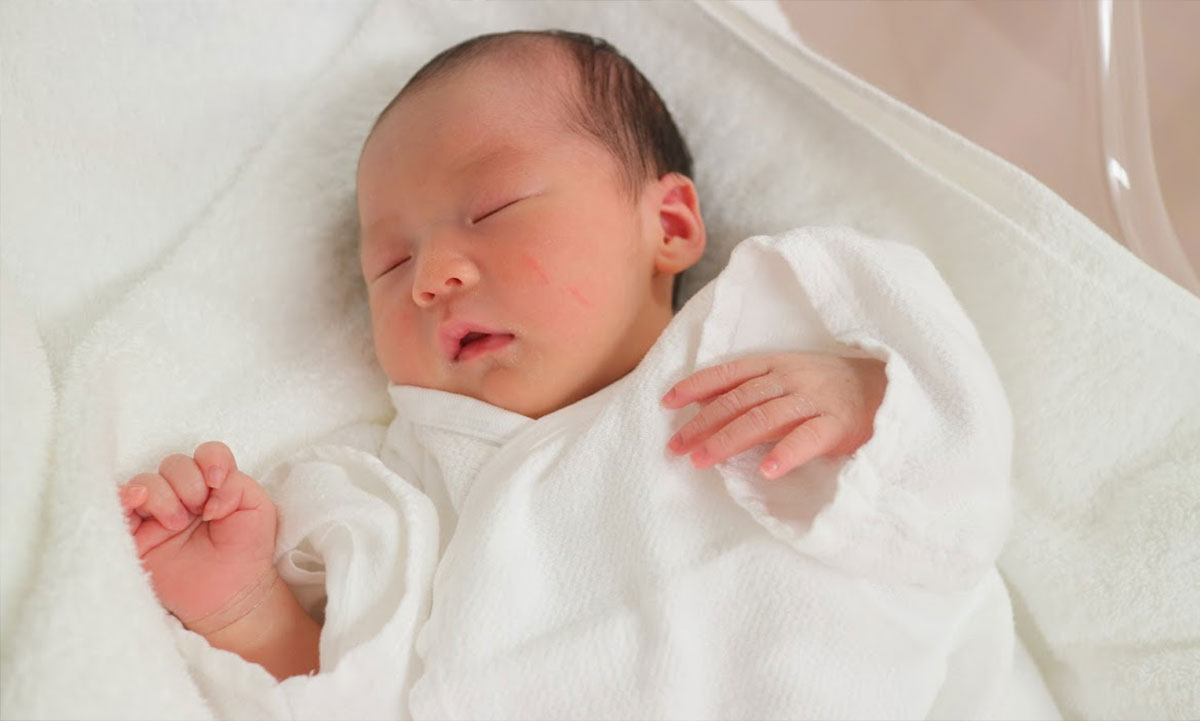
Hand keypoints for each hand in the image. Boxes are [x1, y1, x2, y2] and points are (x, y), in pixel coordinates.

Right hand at [117, 441, 277, 635]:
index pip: (206, 453)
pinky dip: (123, 494)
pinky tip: (137, 499)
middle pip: (174, 464)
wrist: (231, 596)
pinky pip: (117, 504)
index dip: (211, 460)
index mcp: (212, 485)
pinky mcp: (134, 535)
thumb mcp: (257, 509)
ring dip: (163, 496)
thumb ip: (238, 484)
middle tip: (200, 513)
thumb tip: (210, 484)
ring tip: (177, 524)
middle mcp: (183, 494)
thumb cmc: (246, 552)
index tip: (218, 482)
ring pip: (147, 481)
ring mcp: (156, 513)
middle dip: (188, 483)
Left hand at [662, 353, 885, 478]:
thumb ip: (753, 387)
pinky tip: (765, 471)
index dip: (696, 386)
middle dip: (702, 424)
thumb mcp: (790, 375)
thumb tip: (705, 403)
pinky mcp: (837, 423)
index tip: (667, 402)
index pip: (728, 373)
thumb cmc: (831, 385)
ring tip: (703, 461)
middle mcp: (790, 378)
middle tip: (675, 447)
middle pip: (738, 401)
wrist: (888, 386)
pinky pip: (807, 439)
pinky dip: (785, 454)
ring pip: (763, 418)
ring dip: (729, 441)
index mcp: (775, 365)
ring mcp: (814, 400)